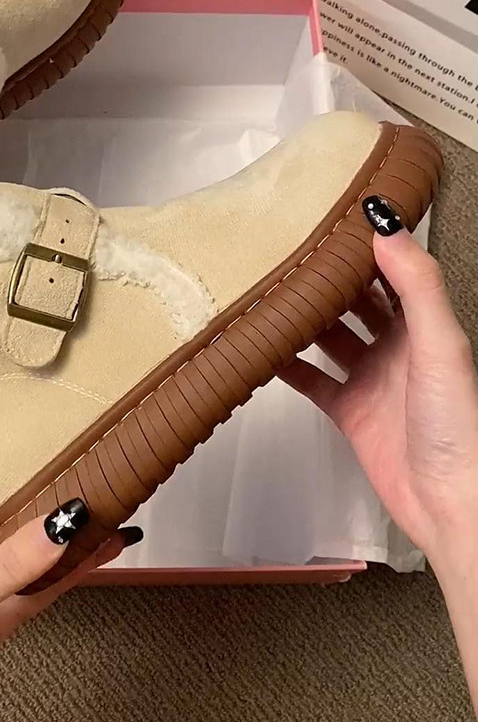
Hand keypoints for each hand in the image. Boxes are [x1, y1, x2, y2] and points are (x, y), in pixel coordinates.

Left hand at [0, 498, 136, 721]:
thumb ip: (7, 565)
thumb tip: (59, 524)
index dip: (16, 488)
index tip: (59, 471)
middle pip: (1, 532)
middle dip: (44, 519)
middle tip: (92, 497)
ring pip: (17, 568)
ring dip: (55, 553)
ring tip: (103, 527)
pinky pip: (20, 599)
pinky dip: (51, 584)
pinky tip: (84, 565)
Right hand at [280, 214, 477, 564]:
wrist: (450, 501)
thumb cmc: (459, 426)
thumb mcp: (441, 344)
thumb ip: (415, 285)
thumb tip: (385, 228)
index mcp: (425, 326)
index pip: (391, 273)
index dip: (365, 247)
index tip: (332, 220)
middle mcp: (397, 347)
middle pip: (355, 302)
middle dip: (327, 279)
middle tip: (289, 253)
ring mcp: (371, 378)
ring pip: (329, 337)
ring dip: (304, 318)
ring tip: (270, 292)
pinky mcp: (349, 411)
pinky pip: (311, 380)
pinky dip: (287, 365)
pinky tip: (264, 350)